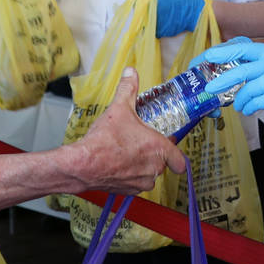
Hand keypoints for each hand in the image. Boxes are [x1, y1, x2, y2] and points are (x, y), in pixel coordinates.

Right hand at [76, 67, 186, 192]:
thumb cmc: (103, 141)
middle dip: (151, 153)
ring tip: (126, 152)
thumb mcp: (118, 108)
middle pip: (161, 163)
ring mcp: (141, 182)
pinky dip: (129, 175)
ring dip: (141, 165)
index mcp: (158, 149)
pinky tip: (117, 163)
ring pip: (148, 174)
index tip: (169, 147)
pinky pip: (135, 183)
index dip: (176, 155)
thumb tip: (131, 73)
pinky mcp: (128, 191)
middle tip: (138, 142)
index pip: (180, 160)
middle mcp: (154, 168)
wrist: (83, 165)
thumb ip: (128, 88)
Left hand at [134, 0, 204, 37]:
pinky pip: (149, 29)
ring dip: (140, 17)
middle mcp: (151, 16)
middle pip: (135, 14)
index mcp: (151, 3)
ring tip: (145, 11)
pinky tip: (152, 18)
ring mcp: (155, 26)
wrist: (195, 13)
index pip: (134, 1)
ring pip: (141, 23)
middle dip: (135, 8)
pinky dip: (148, 24)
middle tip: (137, 3)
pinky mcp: (160, 33)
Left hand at [201, 38, 263, 134]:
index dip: (223, 52)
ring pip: (247, 90)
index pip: (243, 48)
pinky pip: (255, 102)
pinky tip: (248, 109)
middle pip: (241, 70)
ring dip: (239, 100)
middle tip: (209, 88)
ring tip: (238, 105)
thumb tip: (224, 69)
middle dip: (222, 80)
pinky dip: (248, 107)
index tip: (207, 56)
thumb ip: (253, 66)